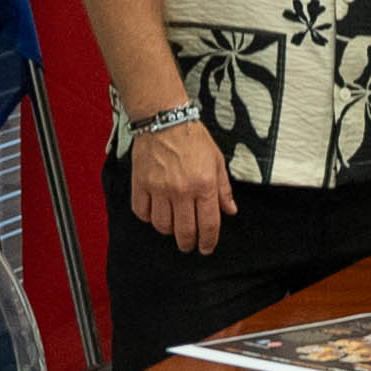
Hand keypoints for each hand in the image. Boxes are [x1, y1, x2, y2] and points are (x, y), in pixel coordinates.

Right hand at [125, 118, 234, 254]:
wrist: (164, 121)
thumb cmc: (194, 139)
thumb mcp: (218, 162)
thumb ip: (223, 189)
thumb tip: (230, 211)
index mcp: (204, 185)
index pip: (208, 225)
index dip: (208, 242)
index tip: (206, 249)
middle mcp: (181, 190)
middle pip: (184, 231)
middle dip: (188, 243)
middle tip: (189, 244)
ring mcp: (158, 189)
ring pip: (162, 225)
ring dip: (169, 231)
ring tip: (173, 226)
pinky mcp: (140, 185)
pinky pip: (142, 212)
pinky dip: (148, 218)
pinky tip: (155, 213)